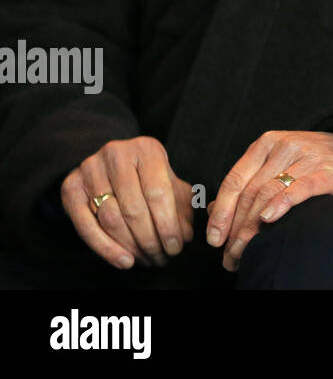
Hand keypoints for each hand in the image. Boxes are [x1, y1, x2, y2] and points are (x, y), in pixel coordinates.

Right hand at [61, 137, 194, 269]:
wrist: (111, 163)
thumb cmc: (148, 176)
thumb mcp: (170, 182)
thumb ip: (181, 206)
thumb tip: (185, 235)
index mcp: (146, 149)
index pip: (158, 192)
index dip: (168, 224)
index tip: (176, 246)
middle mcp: (116, 154)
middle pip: (133, 208)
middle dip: (149, 239)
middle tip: (161, 258)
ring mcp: (90, 169)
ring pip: (110, 218)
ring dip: (130, 246)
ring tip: (146, 260)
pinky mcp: (71, 187)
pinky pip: (85, 225)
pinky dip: (105, 248)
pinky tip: (124, 261)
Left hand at [206, 130, 332, 270]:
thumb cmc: (318, 161)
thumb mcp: (281, 163)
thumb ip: (250, 181)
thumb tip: (212, 211)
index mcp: (267, 143)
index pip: (235, 180)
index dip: (221, 211)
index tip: (214, 238)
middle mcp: (285, 147)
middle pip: (250, 192)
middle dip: (235, 228)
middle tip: (229, 255)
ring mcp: (307, 157)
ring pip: (268, 194)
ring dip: (252, 228)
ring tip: (244, 252)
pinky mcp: (328, 171)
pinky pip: (299, 188)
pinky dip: (281, 204)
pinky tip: (269, 219)